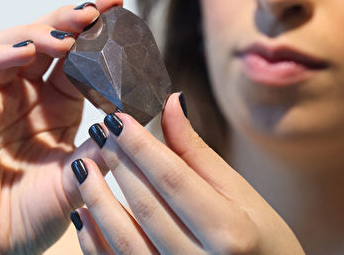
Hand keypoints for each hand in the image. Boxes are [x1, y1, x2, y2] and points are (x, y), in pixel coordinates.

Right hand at [0, 0, 121, 253]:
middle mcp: (27, 95)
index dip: (95, 30)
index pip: (77, 56)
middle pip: (46, 40)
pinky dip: (0, 58)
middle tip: (97, 8)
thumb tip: (139, 118)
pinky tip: (25, 51)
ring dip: (39, 33)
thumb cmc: (31, 216)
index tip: (118, 5)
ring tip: (68, 34)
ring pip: (11, 46)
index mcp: (57, 105)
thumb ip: (105, 150)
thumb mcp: (80, 179)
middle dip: (70, 20)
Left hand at [70, 93, 303, 253]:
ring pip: (124, 239)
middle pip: (146, 204)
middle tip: (98, 130)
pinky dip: (94, 242)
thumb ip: (198, 153)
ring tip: (82, 166)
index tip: (119, 118)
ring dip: (97, 200)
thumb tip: (171, 103)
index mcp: (229, 232)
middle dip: (118, 163)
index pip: (174, 179)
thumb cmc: (262, 241)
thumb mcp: (242, 195)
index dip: (141, 146)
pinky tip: (82, 214)